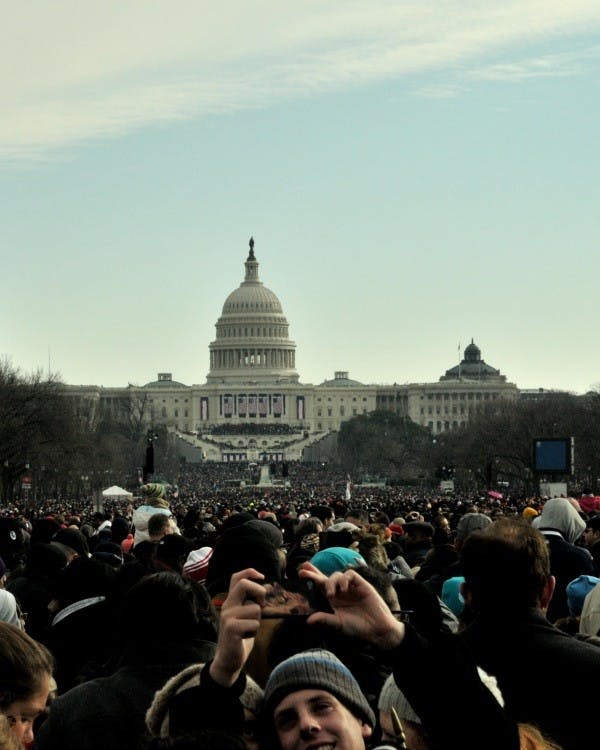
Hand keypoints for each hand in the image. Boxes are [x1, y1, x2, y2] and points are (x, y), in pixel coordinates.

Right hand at [209, 568, 265, 686]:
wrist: (228, 660)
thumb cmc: (240, 637)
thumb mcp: (244, 616)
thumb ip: (250, 603)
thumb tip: (266, 590)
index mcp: (231, 601)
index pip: (236, 577)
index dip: (250, 572)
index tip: (262, 577)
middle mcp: (227, 606)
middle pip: (244, 584)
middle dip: (259, 591)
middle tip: (262, 604)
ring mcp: (228, 617)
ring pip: (255, 608)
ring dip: (258, 620)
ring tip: (248, 629)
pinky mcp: (231, 629)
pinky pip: (254, 624)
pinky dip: (255, 631)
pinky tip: (245, 637)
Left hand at [299, 562, 404, 649]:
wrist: (376, 628)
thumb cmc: (357, 628)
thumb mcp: (339, 624)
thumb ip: (325, 619)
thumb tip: (308, 620)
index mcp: (333, 600)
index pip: (319, 586)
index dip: (311, 578)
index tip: (300, 573)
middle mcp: (340, 591)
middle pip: (325, 577)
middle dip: (314, 571)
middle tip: (303, 567)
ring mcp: (350, 587)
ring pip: (336, 575)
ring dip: (331, 582)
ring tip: (331, 594)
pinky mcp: (360, 584)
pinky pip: (349, 575)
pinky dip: (344, 579)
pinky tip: (343, 589)